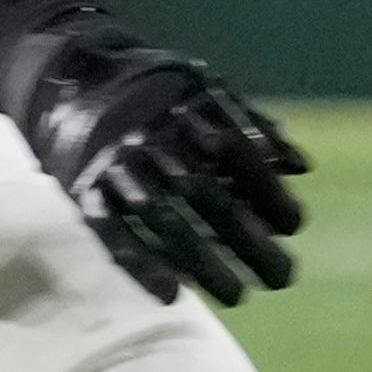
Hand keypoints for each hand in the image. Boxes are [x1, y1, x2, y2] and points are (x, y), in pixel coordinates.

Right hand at [0, 16, 307, 305]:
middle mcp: (156, 138)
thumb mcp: (204, 90)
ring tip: (237, 296)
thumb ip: (253, 125)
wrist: (68, 74)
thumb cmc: (153, 90)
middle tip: (282, 277)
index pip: (242, 159)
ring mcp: (119, 165)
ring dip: (203, 265)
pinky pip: (114, 234)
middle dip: (250, 243)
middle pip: (210, 199)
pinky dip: (141, 266)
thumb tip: (302, 166)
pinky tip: (171, 296)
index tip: (295, 227)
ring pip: (165, 223)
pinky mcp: (85, 189)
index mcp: (190, 109)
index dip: (271, 196)